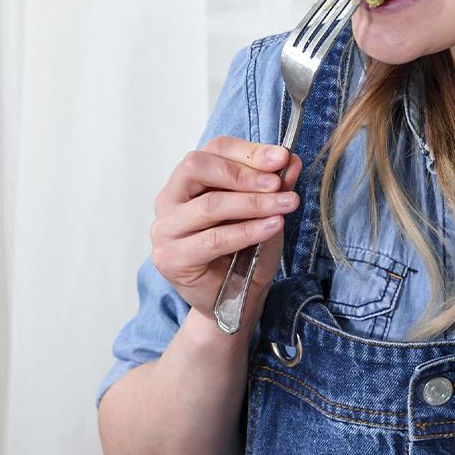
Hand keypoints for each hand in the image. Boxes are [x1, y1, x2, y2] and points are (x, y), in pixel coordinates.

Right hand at [151, 136, 303, 315]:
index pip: (212, 150)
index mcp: (187, 182)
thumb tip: (290, 160)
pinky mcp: (171, 258)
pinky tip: (272, 225)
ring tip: (285, 204)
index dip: (247, 150)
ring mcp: (165, 230)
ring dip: (253, 203)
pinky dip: (247, 230)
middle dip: (243, 172)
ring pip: (209, 204)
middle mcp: (168, 200)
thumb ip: (273, 188)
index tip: (281, 157)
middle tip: (278, 183)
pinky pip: (213, 238)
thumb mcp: (265, 214)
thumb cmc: (245, 256)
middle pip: (197, 167)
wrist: (235, 304)